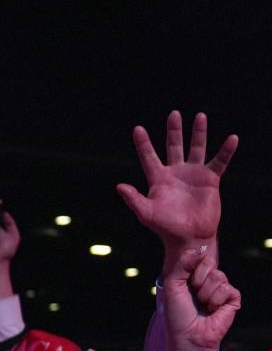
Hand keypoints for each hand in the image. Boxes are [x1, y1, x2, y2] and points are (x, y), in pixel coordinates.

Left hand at [117, 110, 236, 254]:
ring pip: (196, 148)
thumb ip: (133, 199)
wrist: (189, 237)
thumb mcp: (146, 213)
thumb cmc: (165, 228)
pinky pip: (219, 161)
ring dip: (198, 133)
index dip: (143, 144)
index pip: (148, 157)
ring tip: (200, 116)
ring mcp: (193, 175)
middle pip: (174, 146)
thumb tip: (118, 185)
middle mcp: (176, 173)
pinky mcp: (210, 180)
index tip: (137, 129)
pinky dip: (226, 151)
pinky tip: (231, 139)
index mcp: (158, 179)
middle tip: (174, 114)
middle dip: (174, 131)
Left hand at [163, 248, 239, 350]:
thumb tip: (201, 250)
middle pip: (210, 264)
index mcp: (193, 277)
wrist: (188, 336)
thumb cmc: (177, 313)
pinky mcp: (232, 300)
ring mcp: (221, 290)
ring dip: (206, 293)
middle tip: (194, 295)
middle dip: (198, 280)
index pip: (199, 258)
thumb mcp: (173, 285)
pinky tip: (213, 310)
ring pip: (219, 277)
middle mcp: (208, 281)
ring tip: (203, 305)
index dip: (192, 269)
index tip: (185, 284)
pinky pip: (228, 289)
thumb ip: (183, 264)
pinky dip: (217, 300)